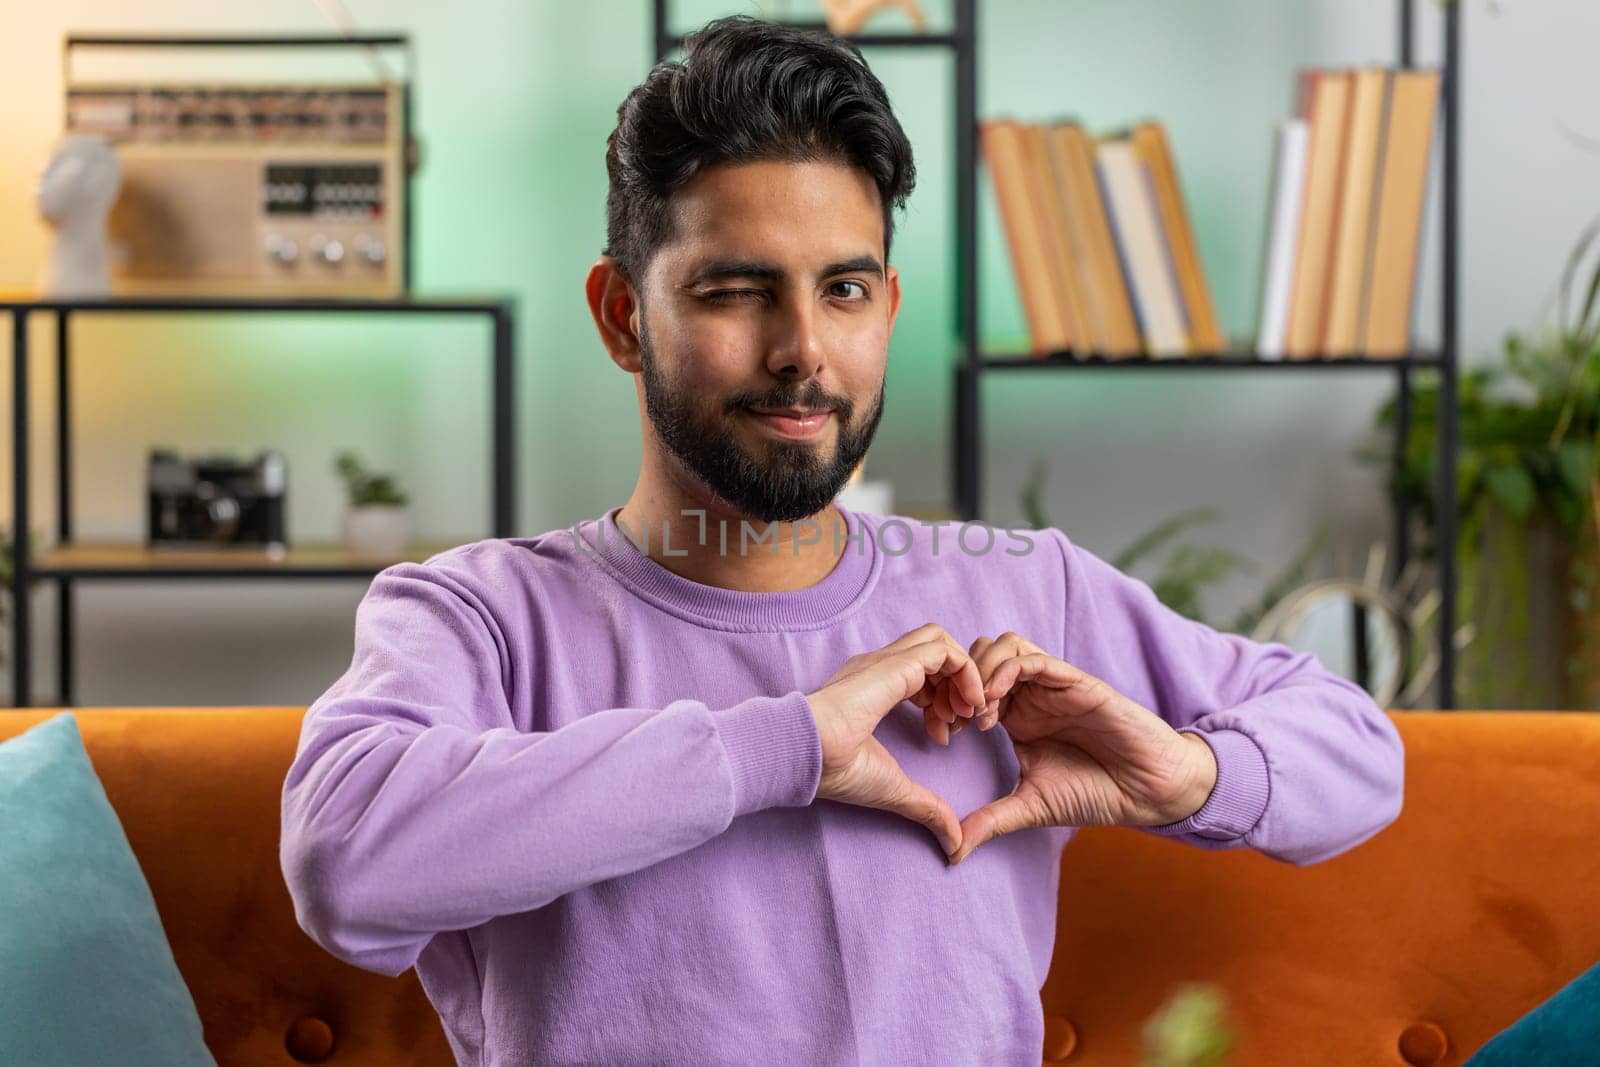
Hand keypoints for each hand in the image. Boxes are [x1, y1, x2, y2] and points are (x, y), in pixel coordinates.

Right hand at [807, 623, 988, 856]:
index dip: (943, 701)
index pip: (920, 672)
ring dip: (964, 676)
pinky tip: (965, 707)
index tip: (945, 737)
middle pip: (933, 649)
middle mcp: (880, 668)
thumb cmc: (832, 770)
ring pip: (941, 641)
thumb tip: (953, 844)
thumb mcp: (892, 788)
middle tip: (961, 721)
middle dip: (958, 682)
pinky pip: (944, 650)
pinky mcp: (894, 664)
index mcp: (873, 688)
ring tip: (964, 715)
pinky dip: (966, 673)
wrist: (804, 754)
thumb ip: (925, 807)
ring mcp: (886, 661)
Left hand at [945, 632, 1218, 864]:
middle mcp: (1030, 694)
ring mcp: (1052, 685)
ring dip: (980, 671)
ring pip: (1004, 646)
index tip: (942, 735)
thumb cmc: (1094, 793)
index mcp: (1015, 715)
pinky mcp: (1075, 682)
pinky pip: (1034, 659)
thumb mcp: (1031, 807)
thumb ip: (991, 821)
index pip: (969, 686)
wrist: (1147, 792)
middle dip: (958, 681)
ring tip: (975, 712)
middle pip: (980, 655)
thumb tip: (951, 851)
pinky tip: (994, 703)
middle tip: (954, 719)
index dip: (948, 703)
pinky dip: (1006, 671)